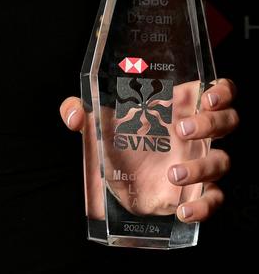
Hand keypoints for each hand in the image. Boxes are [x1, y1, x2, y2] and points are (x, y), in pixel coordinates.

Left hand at [59, 77, 237, 222]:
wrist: (115, 180)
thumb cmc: (113, 137)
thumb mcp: (93, 120)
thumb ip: (77, 109)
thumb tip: (73, 115)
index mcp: (180, 106)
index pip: (219, 91)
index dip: (222, 91)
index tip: (206, 96)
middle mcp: (195, 132)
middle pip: (227, 121)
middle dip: (210, 123)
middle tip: (181, 129)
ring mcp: (199, 162)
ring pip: (223, 161)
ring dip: (203, 167)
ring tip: (173, 173)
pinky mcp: (196, 192)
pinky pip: (215, 199)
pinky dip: (205, 206)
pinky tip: (184, 209)